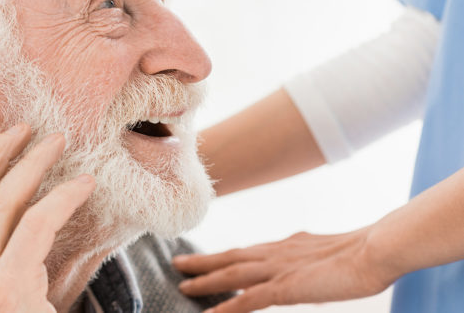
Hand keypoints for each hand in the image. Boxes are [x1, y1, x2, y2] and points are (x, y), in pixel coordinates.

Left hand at [172, 228, 396, 311]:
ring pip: (231, 273)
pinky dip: (226, 306)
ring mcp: (279, 269)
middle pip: (231, 256)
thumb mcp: (325, 252)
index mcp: (286, 245)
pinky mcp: (286, 287)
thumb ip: (307, 256)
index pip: (247, 251)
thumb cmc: (361, 253)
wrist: (375, 250)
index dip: (224, 256)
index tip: (205, 258)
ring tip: (183, 284)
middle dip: (203, 261)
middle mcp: (276, 253)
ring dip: (205, 279)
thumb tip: (300, 258)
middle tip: (178, 263)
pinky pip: (248, 299)